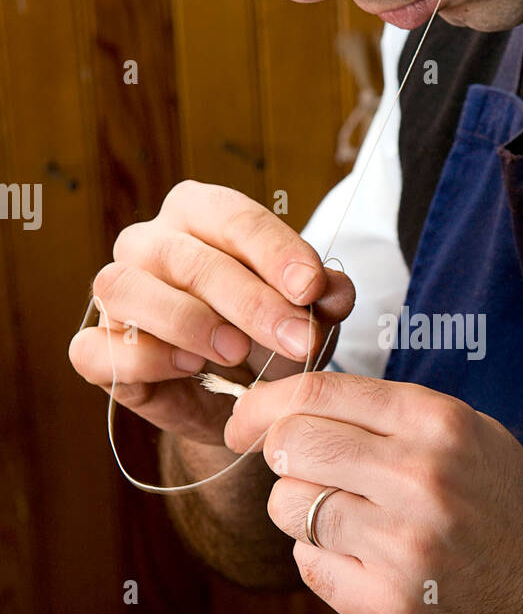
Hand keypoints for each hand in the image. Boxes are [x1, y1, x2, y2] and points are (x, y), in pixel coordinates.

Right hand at [68, 181, 354, 445]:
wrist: (236, 399)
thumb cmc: (268, 338)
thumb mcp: (309, 316)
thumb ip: (325, 297)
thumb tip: (335, 292)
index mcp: (199, 214)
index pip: (232, 217)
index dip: (275, 251)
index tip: (312, 288)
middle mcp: (150, 244)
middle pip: (189, 259)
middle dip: (251, 302)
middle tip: (298, 340)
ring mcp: (117, 294)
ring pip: (128, 289)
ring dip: (189, 322)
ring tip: (236, 352)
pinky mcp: (97, 349)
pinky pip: (100, 347)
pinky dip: (145, 357)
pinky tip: (189, 368)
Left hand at [224, 371, 522, 613]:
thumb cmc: (511, 517)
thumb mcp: (472, 438)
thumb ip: (392, 417)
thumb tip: (298, 403)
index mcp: (438, 424)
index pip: (317, 390)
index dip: (264, 403)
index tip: (244, 421)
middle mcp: (419, 477)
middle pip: (291, 443)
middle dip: (281, 457)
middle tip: (303, 474)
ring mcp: (400, 544)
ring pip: (290, 506)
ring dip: (304, 513)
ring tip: (354, 524)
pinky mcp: (385, 604)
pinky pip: (309, 564)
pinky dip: (326, 562)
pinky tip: (371, 565)